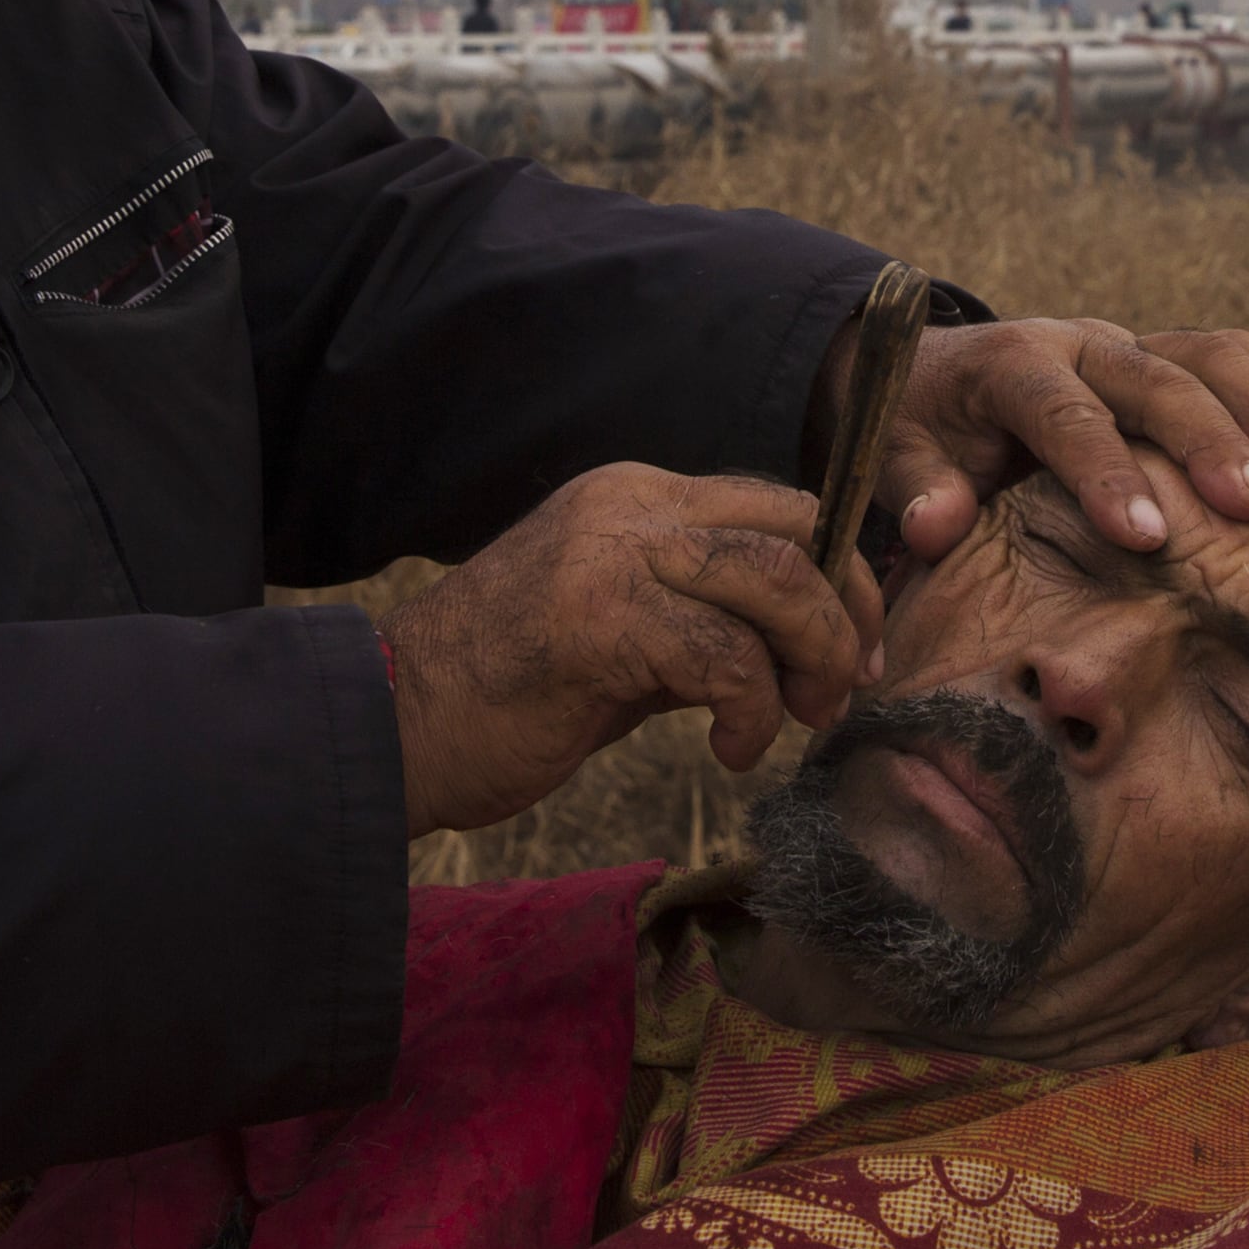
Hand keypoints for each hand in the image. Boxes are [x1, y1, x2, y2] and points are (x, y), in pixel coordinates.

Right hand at [379, 465, 857, 837]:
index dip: (836, 574)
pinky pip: (725, 656)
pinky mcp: (599, 619)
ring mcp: (611, 555)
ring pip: (773, 578)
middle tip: (843, 688)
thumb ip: (701, 617)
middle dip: (842, 610)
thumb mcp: (620, 633)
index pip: (776, 507)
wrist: (394, 724)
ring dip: (811, 659)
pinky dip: (753, 711)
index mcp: (634, 497)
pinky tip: (731, 751)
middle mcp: (628, 506)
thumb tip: (802, 644)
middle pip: (793, 528)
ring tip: (795, 721)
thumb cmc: (504, 694)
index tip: (853, 646)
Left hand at [852, 320, 1248, 561]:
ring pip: (1203, 356)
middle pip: (1152, 379)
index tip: (1145, 536)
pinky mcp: (1158, 351)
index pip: (1064, 413)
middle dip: (1208, 441)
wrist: (935, 376)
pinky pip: (1223, 350)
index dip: (1104, 471)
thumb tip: (936, 527)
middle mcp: (1075, 341)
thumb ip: (915, 488)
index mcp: (1010, 366)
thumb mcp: (895, 455)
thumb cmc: (920, 432)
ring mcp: (1124, 341)